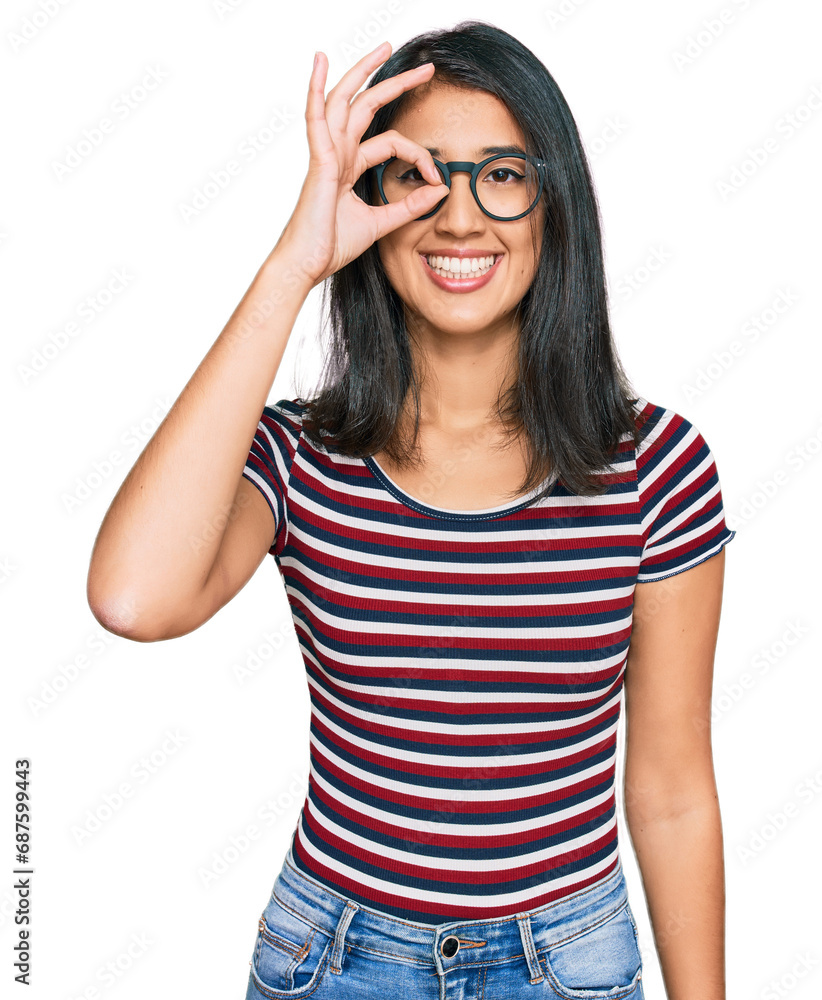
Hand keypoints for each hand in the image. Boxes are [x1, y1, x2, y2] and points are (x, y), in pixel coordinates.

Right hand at [274, 41, 448, 287]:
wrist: (308, 265)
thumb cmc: (332, 246)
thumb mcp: (380, 223)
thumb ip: (408, 207)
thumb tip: (439, 191)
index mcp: (349, 166)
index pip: (391, 143)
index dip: (418, 155)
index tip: (438, 178)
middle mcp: (338, 153)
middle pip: (367, 106)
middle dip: (396, 84)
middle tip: (425, 68)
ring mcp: (326, 154)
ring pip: (344, 100)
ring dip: (364, 71)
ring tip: (385, 47)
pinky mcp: (318, 161)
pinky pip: (316, 118)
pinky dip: (316, 88)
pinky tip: (319, 61)